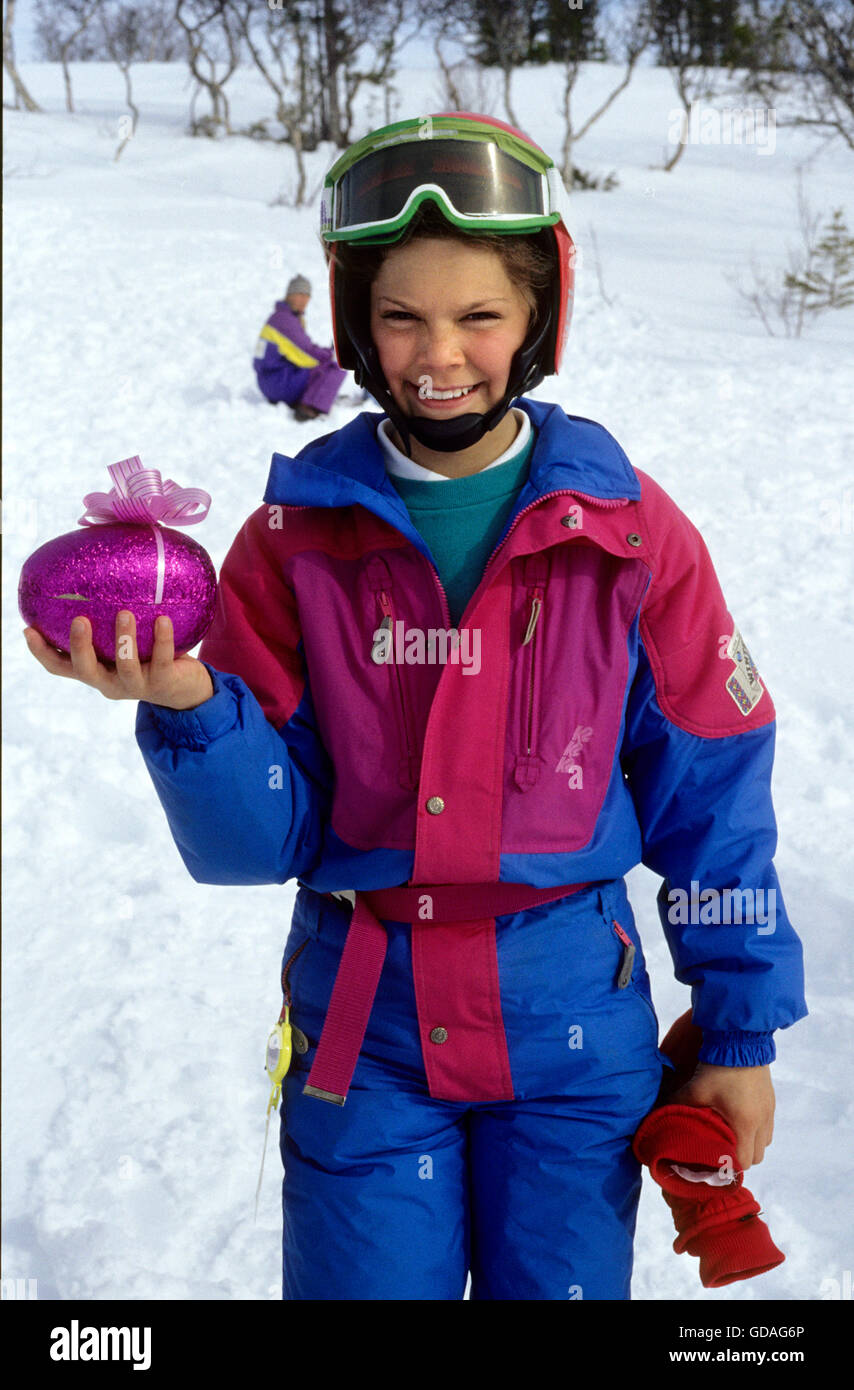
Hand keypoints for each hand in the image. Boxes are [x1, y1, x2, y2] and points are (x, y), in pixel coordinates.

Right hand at [23, 611, 213, 709]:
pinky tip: (163, 619)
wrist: (184, 689)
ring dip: (124, 639)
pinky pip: (162, 659)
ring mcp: (136, 685)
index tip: (28, 629)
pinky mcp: (162, 682)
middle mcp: (110, 682)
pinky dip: (162, 639)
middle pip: (85, 670)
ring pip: (126, 665)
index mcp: (95, 672)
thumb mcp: (121, 644)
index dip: (42, 652)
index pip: (60, 667)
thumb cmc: (147, 657)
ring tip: (124, 613)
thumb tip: (93, 577)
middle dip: (80, 646)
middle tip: (79, 620)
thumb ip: (106, 624)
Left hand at [669, 1063, 774, 1169]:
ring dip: (750, 1143)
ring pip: (764, 1141)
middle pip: (757, 1156)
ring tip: (731, 1134)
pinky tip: (739, 1118)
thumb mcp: (695, 1088)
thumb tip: (659, 1114)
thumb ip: (677, 1104)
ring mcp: (768, 1110)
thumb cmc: (718, 1067)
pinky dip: (756, 1129)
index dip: (731, 1165)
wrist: (740, 1040)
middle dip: (741, 1156)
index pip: (745, 1161)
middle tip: (722, 1149)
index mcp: (745, 1123)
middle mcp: (761, 1120)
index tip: (717, 1161)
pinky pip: (767, 1125)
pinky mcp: (770, 1100)